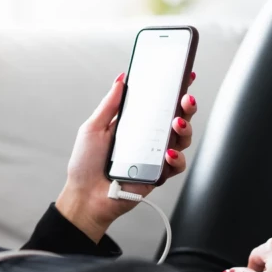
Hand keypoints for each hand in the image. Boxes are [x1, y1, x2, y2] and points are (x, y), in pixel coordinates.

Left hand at [56, 71, 197, 241]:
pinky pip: (177, 165)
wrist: (85, 196)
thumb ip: (110, 104)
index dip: (173, 89)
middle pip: (177, 117)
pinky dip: (176, 158)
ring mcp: (155, 156)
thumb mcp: (93, 128)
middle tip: (185, 99)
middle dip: (186, 105)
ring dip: (185, 128)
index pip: (158, 102)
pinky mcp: (159, 174)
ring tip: (176, 123)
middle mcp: (148, 138)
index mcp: (135, 123)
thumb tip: (121, 79)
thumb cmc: (85, 165)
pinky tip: (167, 154)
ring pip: (183, 138)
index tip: (184, 75)